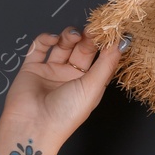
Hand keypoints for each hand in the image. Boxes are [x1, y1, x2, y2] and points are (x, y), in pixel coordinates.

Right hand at [0, 24, 127, 142]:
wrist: (33, 126)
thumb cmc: (65, 115)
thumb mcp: (92, 88)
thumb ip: (106, 64)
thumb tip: (121, 43)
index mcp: (89, 85)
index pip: (101, 59)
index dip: (106, 45)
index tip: (111, 30)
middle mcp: (71, 77)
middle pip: (82, 49)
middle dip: (88, 38)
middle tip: (92, 29)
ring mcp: (51, 71)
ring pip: (62, 46)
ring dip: (68, 36)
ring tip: (73, 35)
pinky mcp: (32, 68)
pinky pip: (39, 47)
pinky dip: (45, 39)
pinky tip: (52, 39)